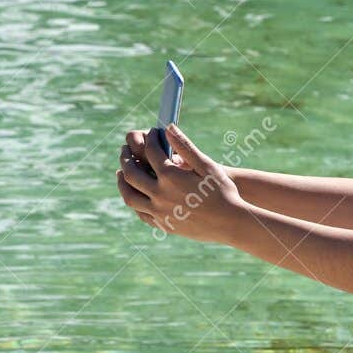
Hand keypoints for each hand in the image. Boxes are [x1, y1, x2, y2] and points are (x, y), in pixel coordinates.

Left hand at [116, 123, 245, 243]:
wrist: (231, 223)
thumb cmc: (222, 191)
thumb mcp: (206, 165)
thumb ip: (185, 146)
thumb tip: (168, 127)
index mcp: (171, 176)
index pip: (151, 151)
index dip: (149, 138)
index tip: (151, 132)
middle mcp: (160, 194)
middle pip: (132, 173)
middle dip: (126, 157)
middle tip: (124, 149)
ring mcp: (160, 212)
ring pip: (130, 196)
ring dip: (122, 182)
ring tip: (121, 172)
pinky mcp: (163, 225)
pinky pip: (141, 212)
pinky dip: (134, 201)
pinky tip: (135, 194)